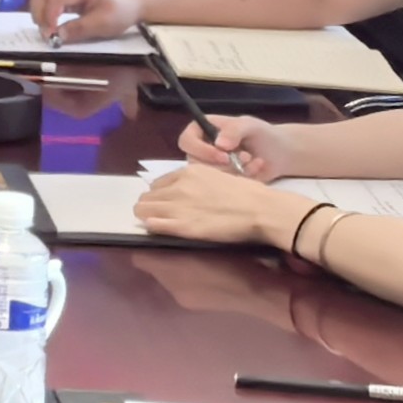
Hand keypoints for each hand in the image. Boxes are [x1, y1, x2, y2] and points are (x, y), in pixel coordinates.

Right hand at [25, 0, 139, 42]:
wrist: (131, 4)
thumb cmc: (119, 13)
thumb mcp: (102, 24)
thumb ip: (78, 29)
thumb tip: (57, 36)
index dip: (49, 17)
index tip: (51, 36)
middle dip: (39, 14)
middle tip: (46, 35)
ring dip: (39, 13)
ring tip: (47, 31)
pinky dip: (44, 11)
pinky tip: (50, 25)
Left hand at [129, 162, 304, 247]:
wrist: (259, 208)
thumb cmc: (246, 193)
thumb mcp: (217, 176)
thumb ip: (198, 182)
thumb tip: (187, 191)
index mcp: (188, 172)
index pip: (158, 184)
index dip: (160, 195)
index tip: (167, 204)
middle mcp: (178, 186)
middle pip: (147, 197)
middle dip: (151, 206)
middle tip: (161, 216)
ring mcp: (178, 206)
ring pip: (143, 209)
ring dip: (148, 216)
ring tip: (160, 224)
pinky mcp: (182, 226)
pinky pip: (153, 224)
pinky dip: (153, 227)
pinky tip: (160, 230)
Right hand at [176, 112, 303, 179]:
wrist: (280, 153)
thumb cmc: (262, 134)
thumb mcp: (249, 125)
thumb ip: (233, 130)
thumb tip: (219, 144)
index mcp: (201, 131)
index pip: (186, 141)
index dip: (200, 150)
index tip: (223, 155)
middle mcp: (202, 151)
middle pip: (194, 164)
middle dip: (221, 165)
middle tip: (243, 158)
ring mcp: (211, 169)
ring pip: (208, 178)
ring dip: (233, 171)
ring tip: (251, 160)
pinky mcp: (222, 183)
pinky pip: (224, 188)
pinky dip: (243, 178)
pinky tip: (257, 167)